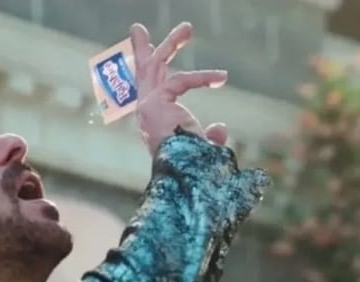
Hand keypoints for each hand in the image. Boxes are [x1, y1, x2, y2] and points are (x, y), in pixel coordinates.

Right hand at [130, 22, 228, 154]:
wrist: (182, 174)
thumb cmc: (190, 166)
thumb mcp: (203, 149)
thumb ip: (210, 138)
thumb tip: (219, 128)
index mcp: (153, 122)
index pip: (157, 92)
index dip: (184, 79)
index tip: (218, 78)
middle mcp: (146, 113)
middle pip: (143, 74)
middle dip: (146, 49)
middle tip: (139, 28)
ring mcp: (147, 107)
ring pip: (153, 66)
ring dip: (169, 44)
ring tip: (187, 28)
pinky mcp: (153, 104)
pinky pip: (178, 81)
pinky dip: (200, 78)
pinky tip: (221, 77)